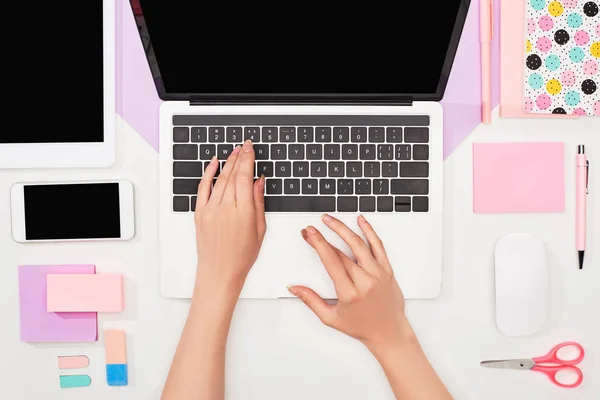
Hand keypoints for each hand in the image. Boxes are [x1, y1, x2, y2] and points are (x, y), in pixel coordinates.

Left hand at [194, 140, 265, 295]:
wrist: (219, 272)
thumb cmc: (241, 256)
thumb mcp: (259, 229)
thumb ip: (258, 202)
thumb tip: (259, 182)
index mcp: (244, 212)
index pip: (245, 177)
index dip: (248, 159)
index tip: (250, 148)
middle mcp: (226, 208)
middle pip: (232, 175)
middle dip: (239, 157)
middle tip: (244, 146)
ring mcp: (211, 210)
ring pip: (219, 179)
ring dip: (227, 163)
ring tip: (233, 152)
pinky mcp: (200, 213)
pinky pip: (203, 188)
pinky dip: (208, 173)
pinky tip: (213, 164)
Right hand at [288, 214, 411, 352]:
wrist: (390, 332)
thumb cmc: (362, 327)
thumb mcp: (331, 318)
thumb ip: (311, 301)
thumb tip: (294, 288)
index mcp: (349, 293)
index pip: (331, 261)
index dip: (318, 244)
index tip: (310, 233)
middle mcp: (365, 281)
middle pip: (341, 252)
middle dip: (324, 237)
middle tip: (313, 228)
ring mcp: (378, 274)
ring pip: (359, 244)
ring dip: (343, 229)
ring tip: (330, 220)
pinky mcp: (387, 270)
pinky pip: (378, 246)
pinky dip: (369, 231)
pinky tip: (361, 221)